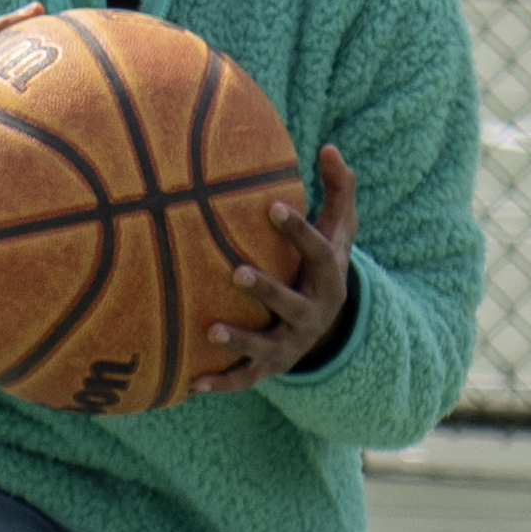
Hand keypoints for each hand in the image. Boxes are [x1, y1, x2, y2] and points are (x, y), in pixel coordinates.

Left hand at [191, 140, 361, 392]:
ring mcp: (292, 345)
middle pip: (293, 305)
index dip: (299, 232)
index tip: (272, 206)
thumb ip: (338, 189)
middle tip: (236, 270)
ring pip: (267, 348)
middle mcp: (313, 315)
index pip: (319, 254)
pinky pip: (246, 379)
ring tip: (210, 331)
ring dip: (240, 341)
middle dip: (267, 290)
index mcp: (329, 279)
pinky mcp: (271, 368)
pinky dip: (221, 382)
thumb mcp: (338, 229)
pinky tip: (192, 384)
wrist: (326, 324)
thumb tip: (329, 148)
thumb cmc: (321, 262)